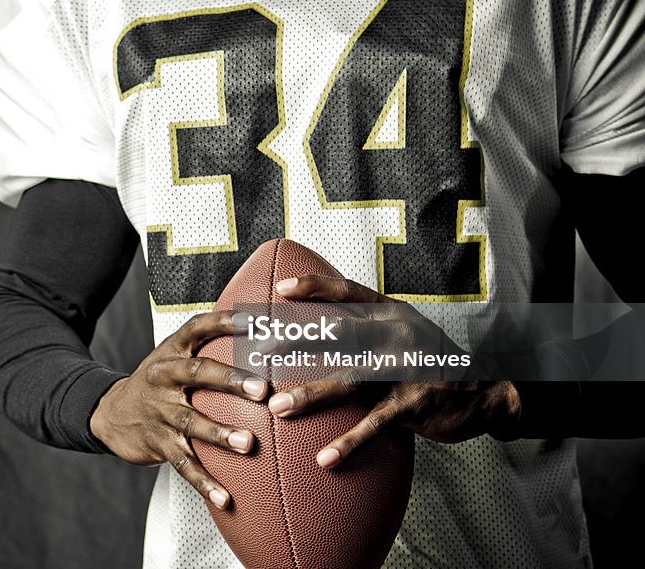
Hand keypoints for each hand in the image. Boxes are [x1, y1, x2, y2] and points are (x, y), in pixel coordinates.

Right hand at [90, 311, 268, 508]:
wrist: (108, 413)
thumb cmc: (157, 382)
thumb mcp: (172, 355)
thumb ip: (208, 345)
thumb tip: (260, 327)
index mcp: (171, 352)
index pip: (197, 328)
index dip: (224, 322)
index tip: (254, 321)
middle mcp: (164, 378)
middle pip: (197, 373)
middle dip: (230, 380)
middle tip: (260, 389)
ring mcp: (160, 412)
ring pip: (191, 422)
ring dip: (220, 434)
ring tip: (248, 444)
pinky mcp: (158, 443)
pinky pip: (183, 464)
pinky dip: (204, 482)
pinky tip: (226, 497)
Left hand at [267, 275, 520, 468]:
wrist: (485, 393)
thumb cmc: (429, 360)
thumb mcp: (402, 331)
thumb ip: (365, 325)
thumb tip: (314, 321)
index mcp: (391, 313)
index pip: (348, 292)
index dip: (314, 287)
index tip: (280, 288)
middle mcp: (397, 335)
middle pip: (339, 333)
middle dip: (297, 341)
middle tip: (261, 353)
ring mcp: (405, 370)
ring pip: (350, 380)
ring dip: (311, 395)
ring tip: (278, 408)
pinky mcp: (413, 406)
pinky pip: (374, 426)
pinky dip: (348, 443)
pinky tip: (324, 459)